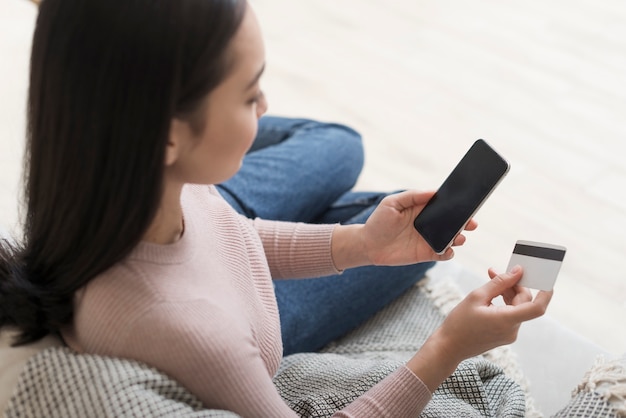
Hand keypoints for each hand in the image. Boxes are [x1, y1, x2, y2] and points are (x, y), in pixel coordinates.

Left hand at [360, 190, 476, 265]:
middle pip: (452, 221)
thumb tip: (434, 191)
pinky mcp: (426, 253)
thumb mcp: (392, 203)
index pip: (443, 204)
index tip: (467, 202)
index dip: (456, 203)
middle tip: (471, 222)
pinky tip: (448, 250)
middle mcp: (429, 223)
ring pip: (452, 238)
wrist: (368, 245)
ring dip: (459, 237)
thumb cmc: (378, 221)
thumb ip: (413, 196)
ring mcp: (429, 238)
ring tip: (458, 237)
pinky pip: (444, 254)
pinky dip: (449, 253)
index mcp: (422, 208)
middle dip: (465, 221)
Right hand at [407, 266, 551, 390]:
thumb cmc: (459, 322)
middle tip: (495, 271)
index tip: (546, 280)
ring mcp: (509, 334)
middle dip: (513, 285)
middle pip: (523, 302)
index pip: (536, 308)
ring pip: (517, 308)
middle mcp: (512, 329)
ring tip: (490, 280)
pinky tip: (491, 295)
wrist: (449, 347)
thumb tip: (517, 272)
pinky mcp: (504, 335)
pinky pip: (510, 315)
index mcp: (506, 320)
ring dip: (507, 293)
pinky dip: (504, 303)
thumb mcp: (476, 297)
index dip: (545, 293)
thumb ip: (499, 282)